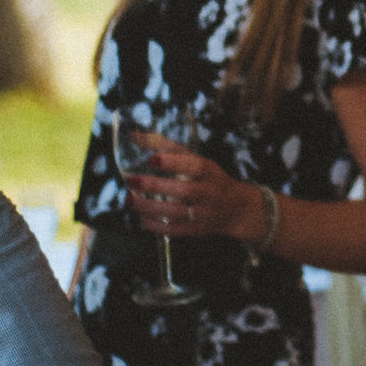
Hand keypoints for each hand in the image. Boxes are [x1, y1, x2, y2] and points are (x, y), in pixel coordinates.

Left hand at [124, 133, 258, 240]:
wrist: (236, 209)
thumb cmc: (208, 178)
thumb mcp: (195, 159)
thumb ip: (166, 147)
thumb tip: (134, 135)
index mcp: (210, 171)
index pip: (194, 165)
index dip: (173, 162)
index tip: (151, 159)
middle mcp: (209, 192)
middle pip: (184, 190)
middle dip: (156, 186)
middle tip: (131, 181)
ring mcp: (204, 213)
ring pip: (176, 213)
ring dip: (150, 208)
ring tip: (129, 201)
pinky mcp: (198, 230)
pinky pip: (175, 230)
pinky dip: (156, 225)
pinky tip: (141, 218)